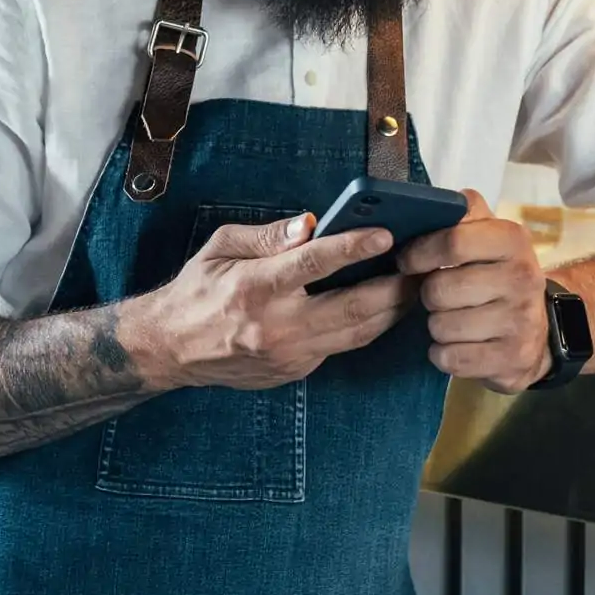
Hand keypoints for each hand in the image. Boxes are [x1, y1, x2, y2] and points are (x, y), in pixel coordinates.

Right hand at [122, 213, 409, 392]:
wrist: (173, 348)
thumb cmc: (197, 290)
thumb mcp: (221, 248)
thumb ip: (267, 235)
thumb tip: (311, 224)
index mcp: (254, 287)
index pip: (314, 264)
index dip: (353, 248)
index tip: (385, 233)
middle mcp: (276, 325)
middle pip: (352, 307)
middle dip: (394, 287)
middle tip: (422, 268)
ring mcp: (289, 354)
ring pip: (357, 333)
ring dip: (391, 311)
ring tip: (414, 289)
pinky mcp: (295, 370)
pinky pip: (341, 346)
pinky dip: (365, 327)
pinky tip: (382, 309)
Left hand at [397, 190, 551, 392]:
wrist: (543, 328)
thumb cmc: (498, 274)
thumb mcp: (487, 234)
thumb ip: (458, 214)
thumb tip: (421, 201)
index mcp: (513, 240)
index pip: (453, 241)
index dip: (419, 252)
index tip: (407, 261)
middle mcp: (523, 279)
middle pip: (440, 289)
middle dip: (428, 294)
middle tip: (439, 295)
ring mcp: (522, 323)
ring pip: (441, 326)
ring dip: (436, 325)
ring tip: (452, 319)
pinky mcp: (513, 361)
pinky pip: (450, 358)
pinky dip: (444, 354)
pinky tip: (458, 344)